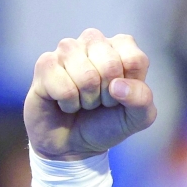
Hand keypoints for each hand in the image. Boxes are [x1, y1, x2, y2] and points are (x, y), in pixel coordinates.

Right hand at [25, 29, 155, 159]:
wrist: (73, 145)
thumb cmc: (106, 123)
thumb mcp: (137, 117)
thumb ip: (141, 99)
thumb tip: (118, 85)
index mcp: (121, 47)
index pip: (134, 60)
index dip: (129, 89)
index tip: (120, 96)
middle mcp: (93, 41)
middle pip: (110, 65)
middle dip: (107, 95)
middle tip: (99, 101)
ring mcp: (67, 50)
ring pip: (87, 76)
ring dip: (87, 99)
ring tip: (82, 101)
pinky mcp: (45, 64)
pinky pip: (64, 87)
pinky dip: (68, 104)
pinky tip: (64, 102)